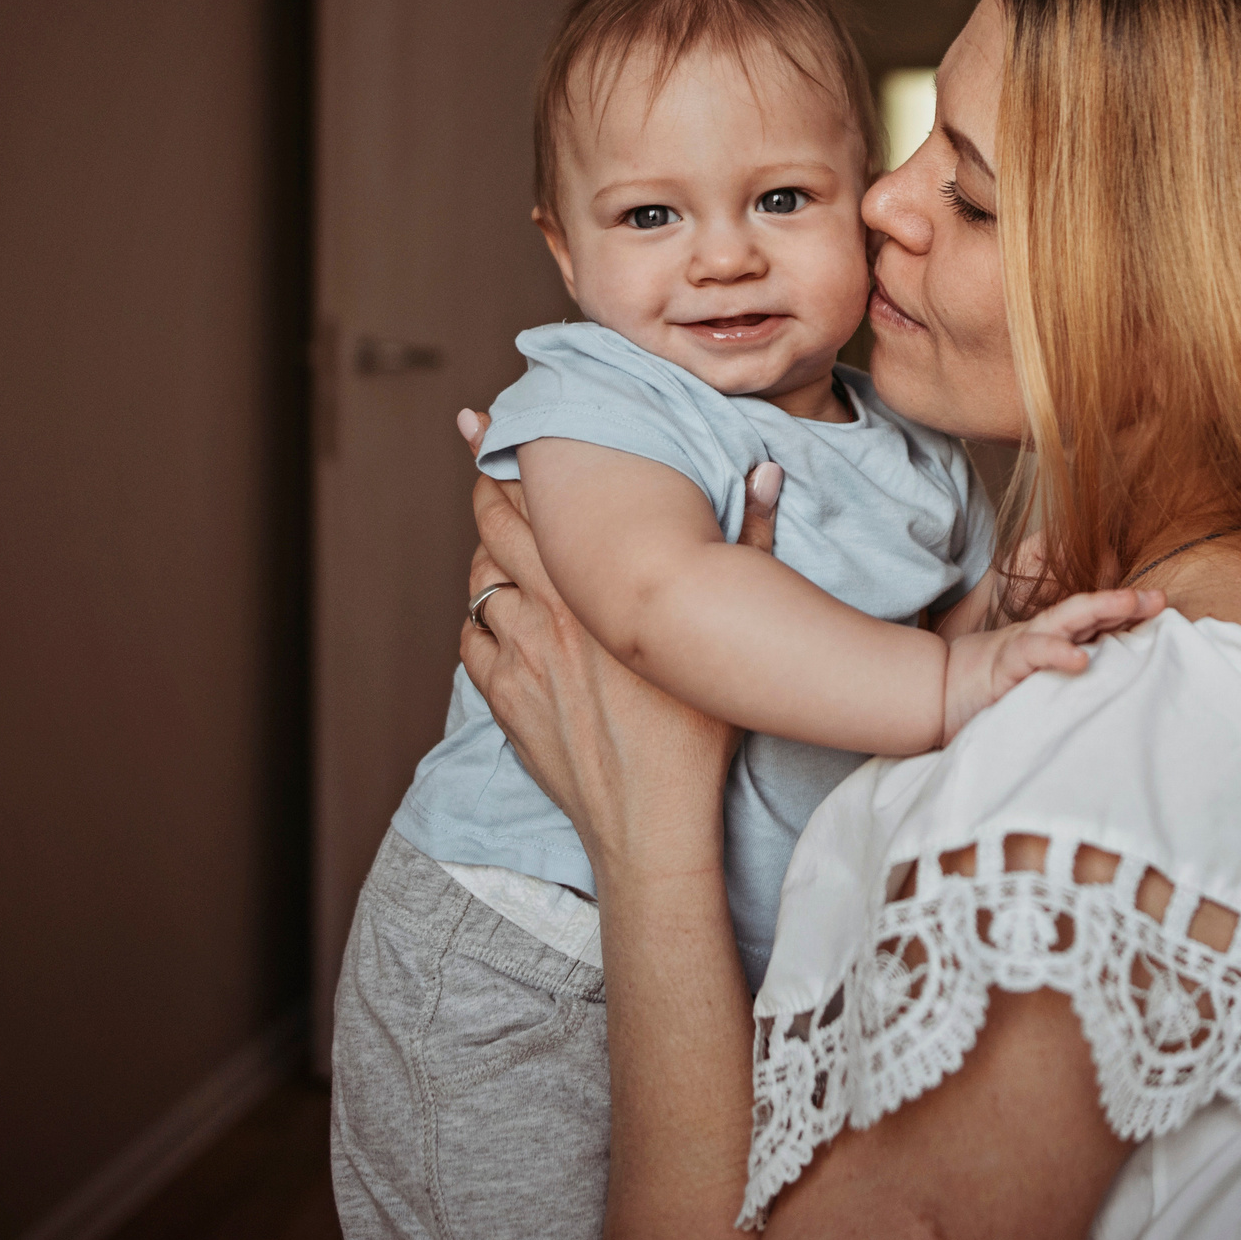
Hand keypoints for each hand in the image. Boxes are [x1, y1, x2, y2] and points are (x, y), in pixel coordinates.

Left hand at [454, 410, 777, 874]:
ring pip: (480, 584)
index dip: (506, 454)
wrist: (652, 817)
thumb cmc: (702, 726)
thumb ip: (749, 541)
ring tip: (497, 546)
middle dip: (485, 490)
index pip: (538, 501)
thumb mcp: (728, 628)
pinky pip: (472, 641)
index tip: (483, 422)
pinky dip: (480, 621)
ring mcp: (519, 655)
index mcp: (599, 586)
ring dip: (485, 560)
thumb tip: (767, 474)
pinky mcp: (503, 698)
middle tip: (480, 462)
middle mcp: (550, 611)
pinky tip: (497, 619)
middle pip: (493, 529)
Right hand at [938, 587, 1163, 742]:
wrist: (940, 692)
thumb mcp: (1037, 676)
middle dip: (1124, 601)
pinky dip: (1057, 653)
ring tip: (1130, 603)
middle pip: (1088, 610)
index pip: (1095, 619)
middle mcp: (1043, 634)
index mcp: (1053, 638)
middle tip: (1159, 597)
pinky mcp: (1005, 664)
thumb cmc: (993, 685)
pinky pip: (1033, 654)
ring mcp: (1024, 645)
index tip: (1161, 602)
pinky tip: (1080, 659)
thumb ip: (1066, 671)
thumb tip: (1108, 676)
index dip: (1127, 607)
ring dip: (1100, 608)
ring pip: (1066, 619)